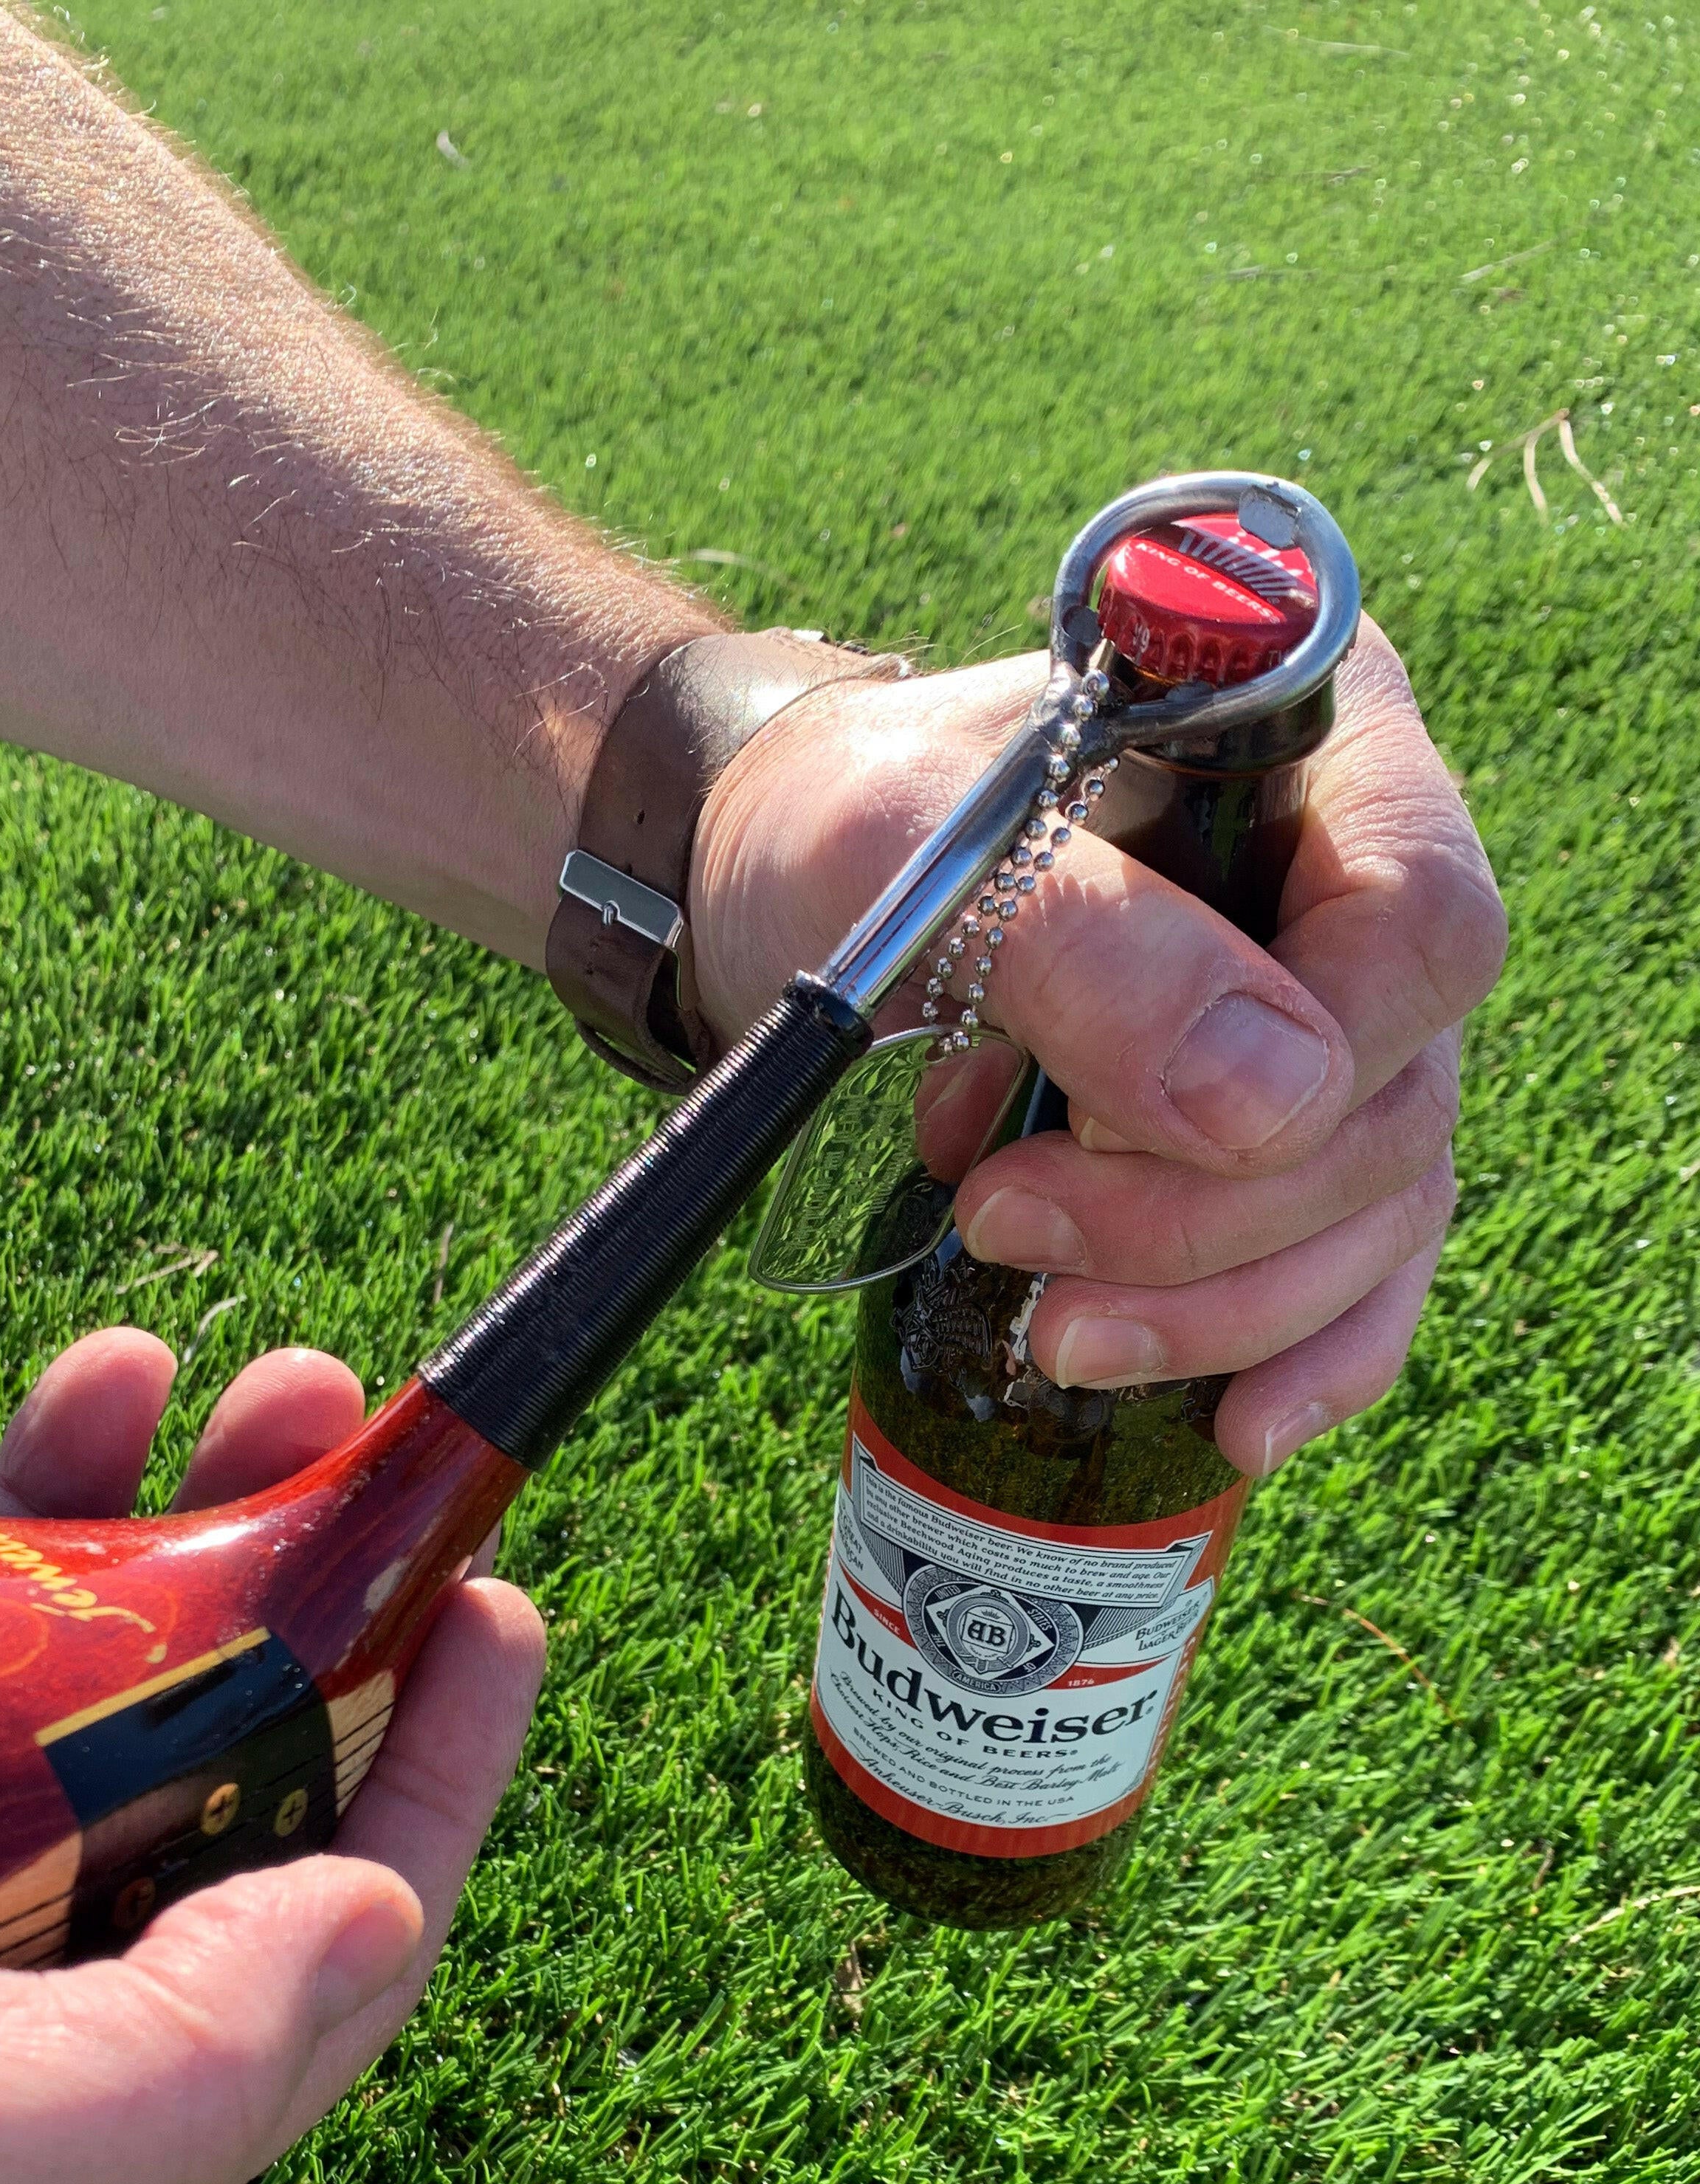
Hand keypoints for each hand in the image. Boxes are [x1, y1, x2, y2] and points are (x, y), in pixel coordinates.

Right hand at [0, 1332, 543, 2183]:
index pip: (315, 1975)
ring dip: (201, 1533)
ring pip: (106, 1692)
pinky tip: (94, 1386)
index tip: (501, 1613)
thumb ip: (169, 2072)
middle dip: (328, 1629)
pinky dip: (30, 1498)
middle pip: (231, 1809)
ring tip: (271, 1379)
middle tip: (388, 1462)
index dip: (431, 1792)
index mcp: (47, 2166)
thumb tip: (375, 1929)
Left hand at [688, 621, 1503, 1474]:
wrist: (784, 881)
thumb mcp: (907, 850)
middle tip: (1004, 1223)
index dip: (1308, 1062)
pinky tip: (1235, 1425)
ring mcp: (1342, 1015)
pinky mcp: (1293, 1134)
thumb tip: (1271, 1103)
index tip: (1102, 1127)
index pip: (1419, 923)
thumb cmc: (843, 828)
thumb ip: (1089, 950)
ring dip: (1223, 1307)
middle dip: (1203, 1214)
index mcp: (1307, 738)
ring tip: (1047, 1332)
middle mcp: (1357, 874)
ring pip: (1382, 1205)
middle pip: (1394, 1094)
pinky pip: (1362, 1271)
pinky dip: (1302, 1355)